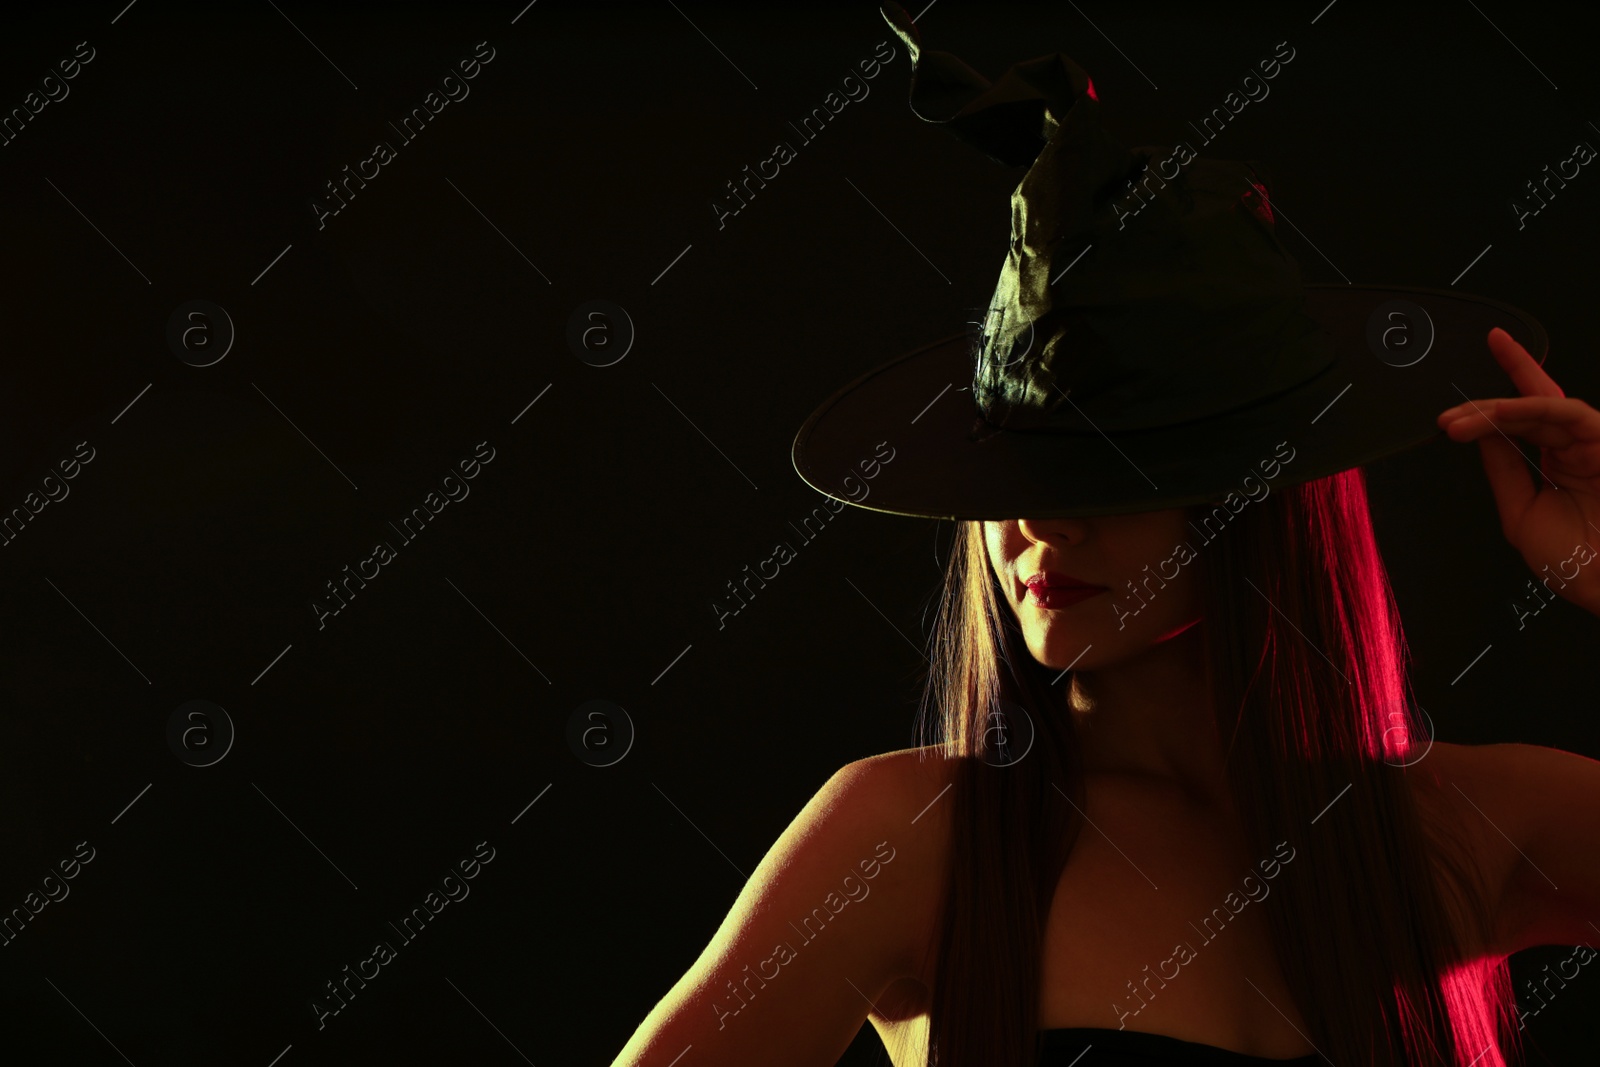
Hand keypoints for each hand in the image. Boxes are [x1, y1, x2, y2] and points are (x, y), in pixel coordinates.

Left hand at [1437, 327, 1599, 614]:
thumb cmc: (1575, 560)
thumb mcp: (1521, 512)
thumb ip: (1504, 470)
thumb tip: (1483, 435)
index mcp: (1560, 462)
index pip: (1523, 420)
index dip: (1492, 403)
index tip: (1454, 403)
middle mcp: (1577, 446)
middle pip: (1527, 407)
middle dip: (1481, 409)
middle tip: (1446, 419)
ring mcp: (1593, 441)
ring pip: (1540, 406)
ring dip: (1495, 410)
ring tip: (1459, 422)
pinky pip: (1566, 413)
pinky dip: (1528, 409)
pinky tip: (1497, 416)